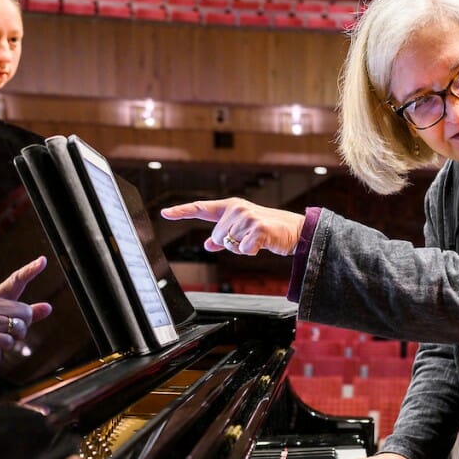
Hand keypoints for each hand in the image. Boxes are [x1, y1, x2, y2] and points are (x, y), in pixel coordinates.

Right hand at [0, 255, 53, 370]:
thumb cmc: (1, 331)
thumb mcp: (18, 320)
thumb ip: (32, 313)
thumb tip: (48, 307)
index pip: (16, 280)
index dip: (30, 270)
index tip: (43, 259)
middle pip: (25, 310)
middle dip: (25, 324)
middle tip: (11, 329)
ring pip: (19, 325)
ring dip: (18, 335)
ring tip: (6, 336)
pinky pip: (10, 339)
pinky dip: (10, 344)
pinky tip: (0, 344)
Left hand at [161, 197, 304, 256]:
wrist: (294, 231)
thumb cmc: (267, 231)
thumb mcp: (243, 232)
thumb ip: (223, 236)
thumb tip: (207, 244)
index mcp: (230, 207)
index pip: (201, 208)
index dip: (181, 211)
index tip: (164, 213)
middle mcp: (237, 208)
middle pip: (217, 236)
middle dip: (230, 243)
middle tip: (248, 239)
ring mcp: (247, 217)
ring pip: (229, 244)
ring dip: (242, 248)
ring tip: (256, 240)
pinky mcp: (258, 228)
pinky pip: (242, 249)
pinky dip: (251, 252)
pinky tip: (261, 244)